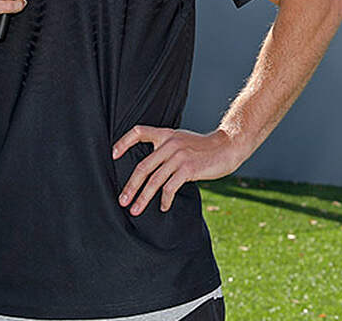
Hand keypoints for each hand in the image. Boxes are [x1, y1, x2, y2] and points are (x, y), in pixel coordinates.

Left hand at [111, 126, 248, 214]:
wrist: (229, 146)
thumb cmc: (206, 148)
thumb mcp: (184, 141)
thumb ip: (168, 149)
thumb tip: (151, 170)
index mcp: (167, 135)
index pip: (138, 131)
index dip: (123, 142)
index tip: (113, 155)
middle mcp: (170, 144)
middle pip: (142, 166)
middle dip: (130, 186)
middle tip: (122, 201)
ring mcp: (179, 156)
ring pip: (154, 180)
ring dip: (143, 198)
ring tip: (135, 210)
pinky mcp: (188, 168)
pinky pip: (170, 187)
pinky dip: (164, 200)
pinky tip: (163, 207)